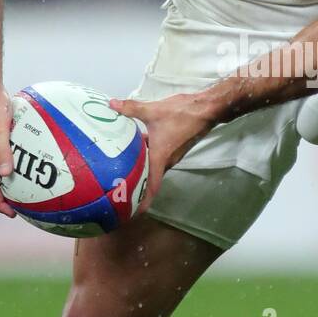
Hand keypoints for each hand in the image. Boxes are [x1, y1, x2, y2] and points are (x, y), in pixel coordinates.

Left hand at [109, 91, 214, 209]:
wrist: (206, 109)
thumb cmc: (181, 113)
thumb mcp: (153, 110)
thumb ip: (131, 108)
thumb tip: (111, 104)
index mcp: (160, 157)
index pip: (152, 186)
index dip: (143, 201)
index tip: (132, 212)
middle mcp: (167, 160)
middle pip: (151, 179)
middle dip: (137, 186)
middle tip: (118, 189)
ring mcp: (173, 155)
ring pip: (154, 167)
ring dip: (142, 170)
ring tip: (122, 169)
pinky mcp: (175, 147)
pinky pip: (158, 158)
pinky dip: (147, 158)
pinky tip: (135, 147)